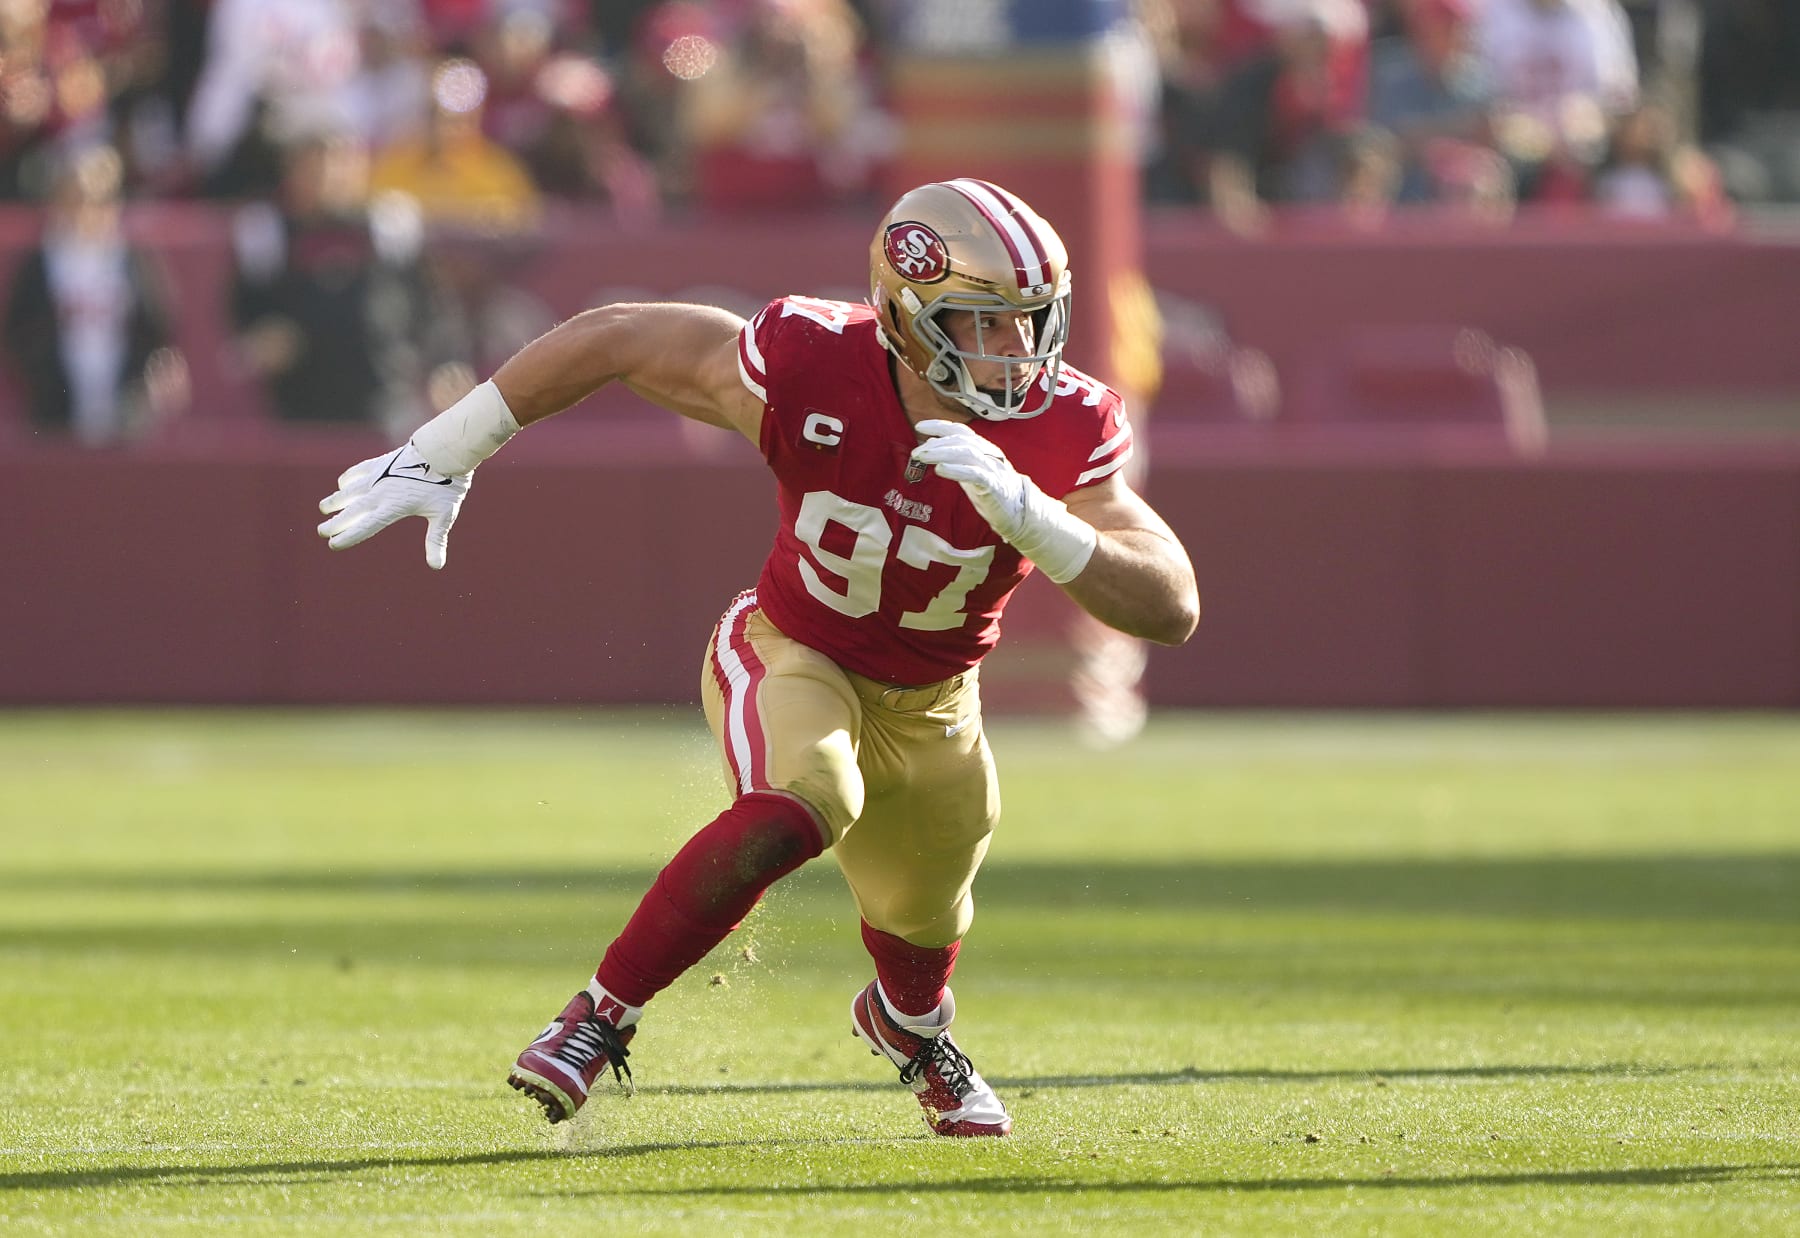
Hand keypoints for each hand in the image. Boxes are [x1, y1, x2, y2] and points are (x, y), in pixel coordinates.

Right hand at [317, 442, 470, 569]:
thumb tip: (436, 566)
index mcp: (394, 507)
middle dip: (335, 522)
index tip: (334, 544)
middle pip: (352, 510)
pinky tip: (342, 484)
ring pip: (350, 490)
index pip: (366, 526)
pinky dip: (348, 479)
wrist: (442, 451)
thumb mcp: (443, 515)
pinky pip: (359, 471)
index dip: (349, 536)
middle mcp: (381, 492)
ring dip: (336, 500)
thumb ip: (436, 540)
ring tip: (323, 508)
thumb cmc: (446, 484)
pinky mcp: (381, 463)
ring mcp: (379, 476)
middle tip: (321, 531)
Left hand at [909, 419, 1029, 541]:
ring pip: (967, 453)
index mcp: (983, 448)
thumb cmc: (993, 491)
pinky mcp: (995, 486)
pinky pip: (975, 474)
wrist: (1020, 511)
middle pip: (961, 440)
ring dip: (942, 453)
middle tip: (917, 452)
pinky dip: (957, 470)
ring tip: (923, 457)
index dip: (940, 425)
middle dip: (936, 444)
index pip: (961, 430)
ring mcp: (993, 469)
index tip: (919, 426)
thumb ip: (954, 458)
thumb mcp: (971, 471)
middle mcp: (989, 454)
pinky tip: (941, 470)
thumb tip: (930, 444)